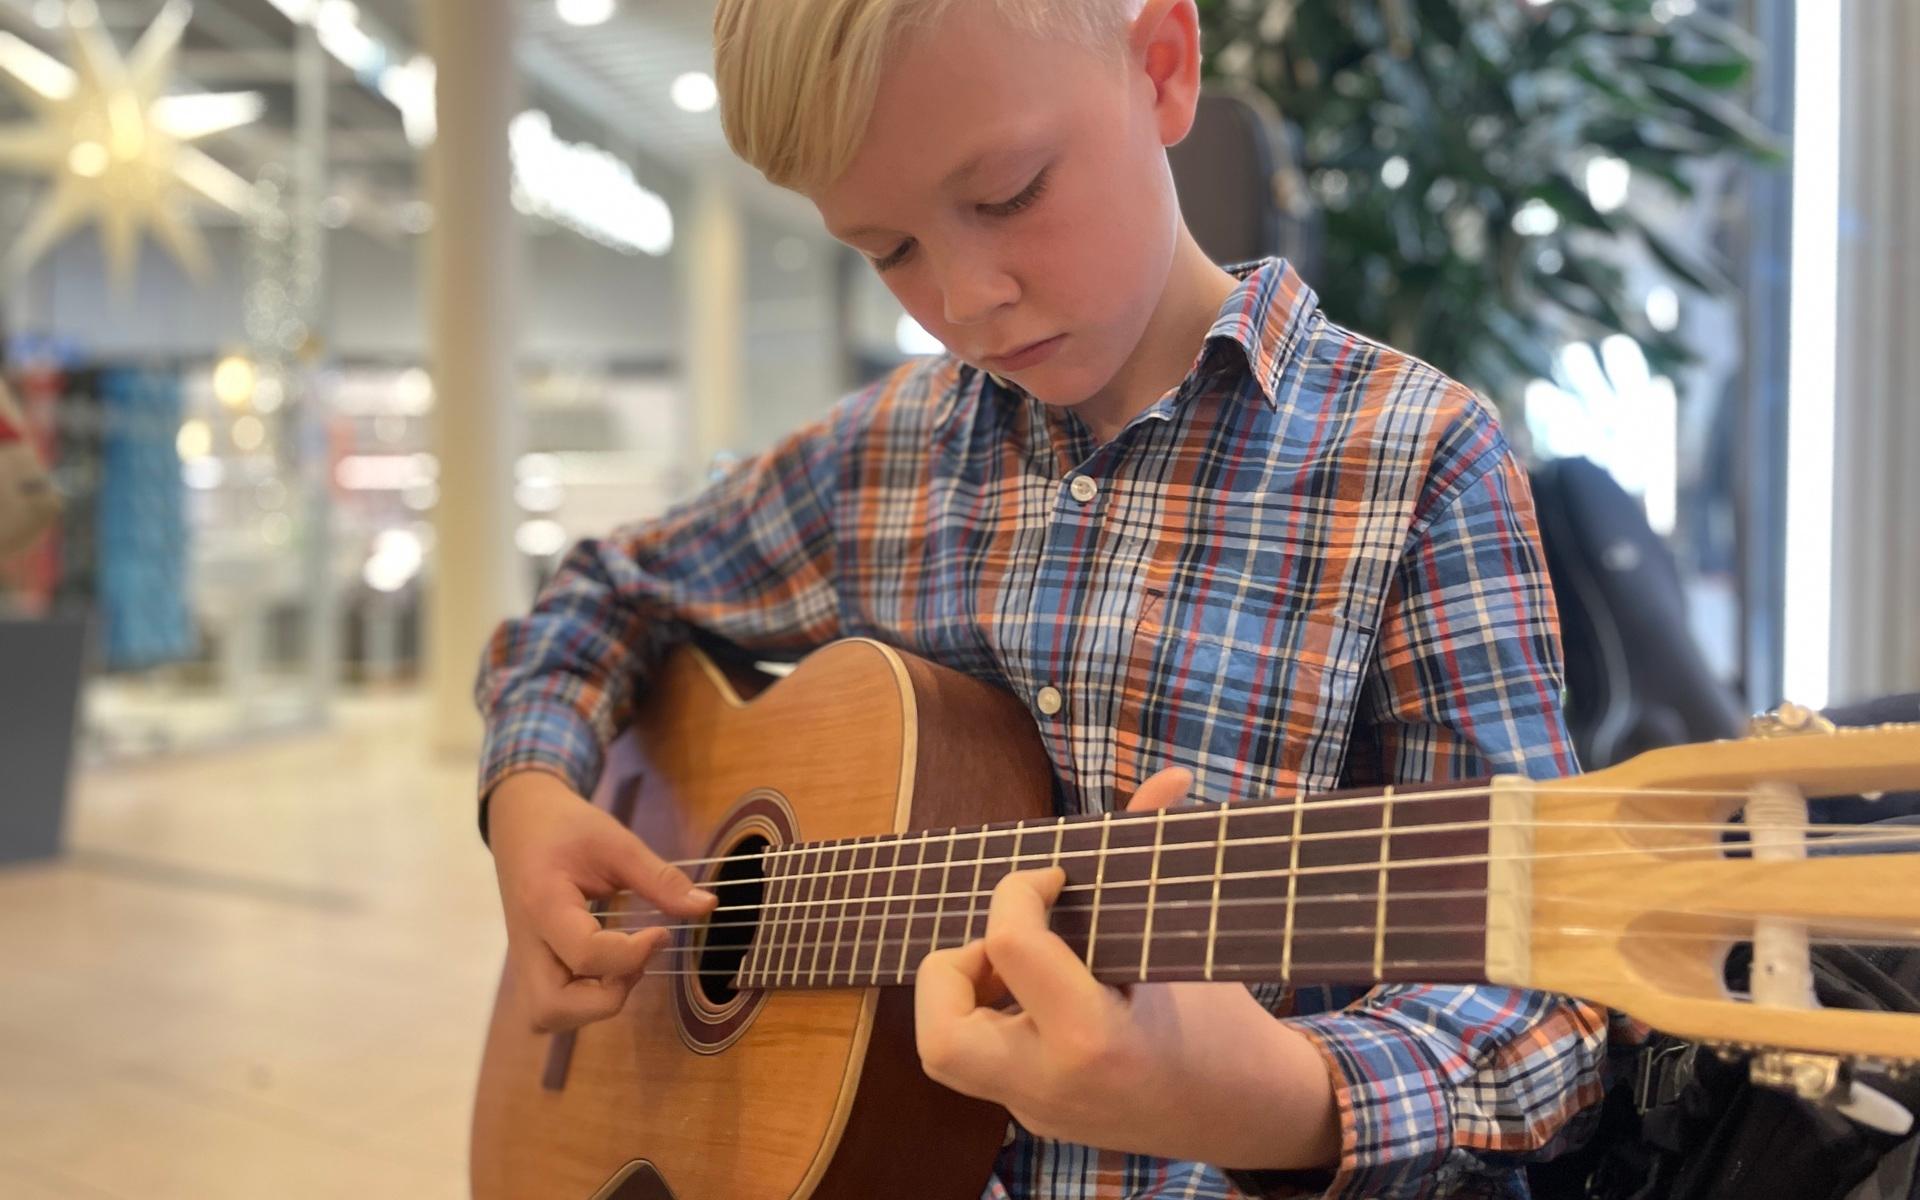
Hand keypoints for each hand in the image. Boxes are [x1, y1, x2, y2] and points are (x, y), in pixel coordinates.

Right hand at [487, 770, 716, 1032]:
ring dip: (593, 1005)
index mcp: (544, 905)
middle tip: (635, 960)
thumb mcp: (617, 842)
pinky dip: (583, 1001)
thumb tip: (707, 907)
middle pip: (551, 1008)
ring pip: (546, 1016)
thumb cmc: (567, 827)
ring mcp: (524, 959)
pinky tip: (608, 966)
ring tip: (622, 964)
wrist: (522, 821)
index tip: (661, 932)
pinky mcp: (533, 964)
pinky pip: (551, 1006)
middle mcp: (526, 943)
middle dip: (606, 997)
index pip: (585, 954)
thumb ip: (660, 879)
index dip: (633, 954)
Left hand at [913, 769, 1340, 1168]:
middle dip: (952, 969)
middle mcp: (1054, 1087)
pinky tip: (1042, 991)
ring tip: (1018, 965)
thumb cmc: (1223, 1020)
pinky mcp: (1036, 1120)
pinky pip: (983, 1059)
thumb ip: (1157, 854)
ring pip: (944, 1053)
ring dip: (964, 993)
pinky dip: (995, 1013)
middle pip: (941, 1037)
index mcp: (1095, 1039)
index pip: (1012, 947)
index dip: (1018, 891)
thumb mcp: (1186, 937)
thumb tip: (1168, 779)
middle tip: (1004, 943)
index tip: (1051, 878)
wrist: (1251, 1114)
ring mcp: (1039, 1112)